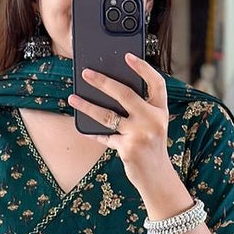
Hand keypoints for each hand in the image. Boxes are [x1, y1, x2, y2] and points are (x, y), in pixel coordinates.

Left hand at [67, 53, 172, 198]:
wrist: (157, 178)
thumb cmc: (151, 147)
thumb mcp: (152, 126)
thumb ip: (139, 110)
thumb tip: (108, 92)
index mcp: (160, 111)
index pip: (156, 83)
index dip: (143, 68)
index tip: (128, 56)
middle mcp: (153, 120)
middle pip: (125, 94)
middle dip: (103, 81)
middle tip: (86, 72)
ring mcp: (140, 134)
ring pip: (108, 115)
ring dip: (87, 106)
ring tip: (73, 98)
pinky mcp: (128, 149)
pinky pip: (105, 136)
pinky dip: (93, 132)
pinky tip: (82, 128)